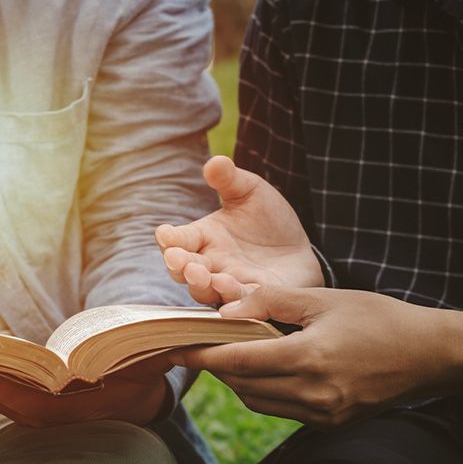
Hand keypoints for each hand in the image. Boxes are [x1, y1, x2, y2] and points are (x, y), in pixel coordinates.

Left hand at [0, 356, 172, 426]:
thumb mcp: (147, 365)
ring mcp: (30, 405)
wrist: (138, 391)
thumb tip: (151, 350)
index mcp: (73, 407)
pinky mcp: (22, 396)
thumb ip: (144, 360)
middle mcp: (45, 411)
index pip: (33, 403)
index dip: (4, 390)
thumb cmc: (140, 372)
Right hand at [155, 155, 322, 304]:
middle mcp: (210, 263)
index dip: (169, 239)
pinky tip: (229, 288)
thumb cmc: (267, 219)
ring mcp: (230, 282)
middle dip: (178, 266)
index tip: (164, 234)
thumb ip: (230, 179)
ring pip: (206, 290)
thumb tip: (215, 161)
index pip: (178, 240)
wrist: (298, 246)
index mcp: (203, 237)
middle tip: (178, 260)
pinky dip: (232, 299)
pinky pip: (239, 302)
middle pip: (184, 270)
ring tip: (200, 274)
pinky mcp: (254, 297)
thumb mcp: (250, 191)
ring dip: (201, 284)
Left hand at [169, 284, 462, 428]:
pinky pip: (281, 410)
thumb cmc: (378, 318)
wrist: (429, 355)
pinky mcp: (331, 423)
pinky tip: (263, 369)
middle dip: (215, 367)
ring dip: (237, 380)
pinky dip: (263, 392)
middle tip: (198, 346)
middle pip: (242, 385)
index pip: (238, 362)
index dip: (201, 357)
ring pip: (258, 402)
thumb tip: (225, 311)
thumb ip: (271, 302)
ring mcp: (323, 414)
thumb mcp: (324, 299)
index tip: (174, 349)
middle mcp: (314, 393)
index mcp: (309, 358)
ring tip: (228, 354)